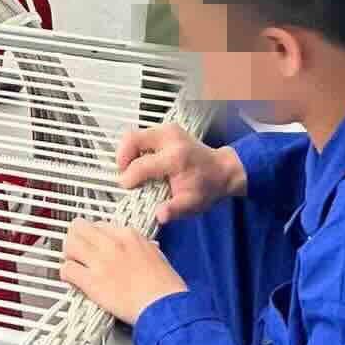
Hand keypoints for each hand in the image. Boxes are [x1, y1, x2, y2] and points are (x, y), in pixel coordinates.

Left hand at [58, 222, 186, 324]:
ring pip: (69, 245)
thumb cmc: (165, 286)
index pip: (98, 225)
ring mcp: (100, 261)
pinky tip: (72, 280)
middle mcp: (111, 244)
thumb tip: (144, 247)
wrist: (164, 306)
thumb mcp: (157, 255)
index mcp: (128, 235)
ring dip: (68, 254)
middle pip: (79, 229)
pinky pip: (67, 270)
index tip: (91, 243)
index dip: (92, 235)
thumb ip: (144, 247)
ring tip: (72, 263)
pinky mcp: (92, 282)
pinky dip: (66, 274)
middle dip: (75, 238)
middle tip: (75, 250)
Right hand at [116, 126, 246, 223]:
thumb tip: (159, 215)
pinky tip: (142, 163)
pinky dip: (136, 148)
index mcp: (175, 158)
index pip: (141, 165)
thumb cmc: (207, 187)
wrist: (222, 169)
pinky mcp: (166, 129)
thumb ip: (174, 210)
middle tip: (124, 174)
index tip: (126, 187)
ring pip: (134, 135)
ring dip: (128, 152)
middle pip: (132, 139)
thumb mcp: (192, 204)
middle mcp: (169, 138)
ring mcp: (167, 130)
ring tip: (132, 170)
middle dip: (122, 157)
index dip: (128, 178)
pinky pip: (142, 135)